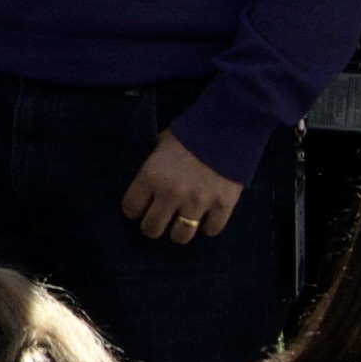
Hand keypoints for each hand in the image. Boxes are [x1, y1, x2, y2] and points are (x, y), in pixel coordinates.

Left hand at [120, 130, 244, 250]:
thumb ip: (153, 167)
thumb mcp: (161, 144)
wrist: (230, 124)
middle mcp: (171, 193)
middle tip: (161, 218)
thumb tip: (146, 186)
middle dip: (154, 225)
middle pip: (151, 229)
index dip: (135, 209)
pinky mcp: (222, 205)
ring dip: (180, 230)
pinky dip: (208, 225)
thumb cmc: (192, 131)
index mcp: (151, 175)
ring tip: (183, 220)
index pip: (130, 209)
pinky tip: (207, 216)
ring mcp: (198, 202)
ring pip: (180, 236)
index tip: (142, 207)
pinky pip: (210, 231)